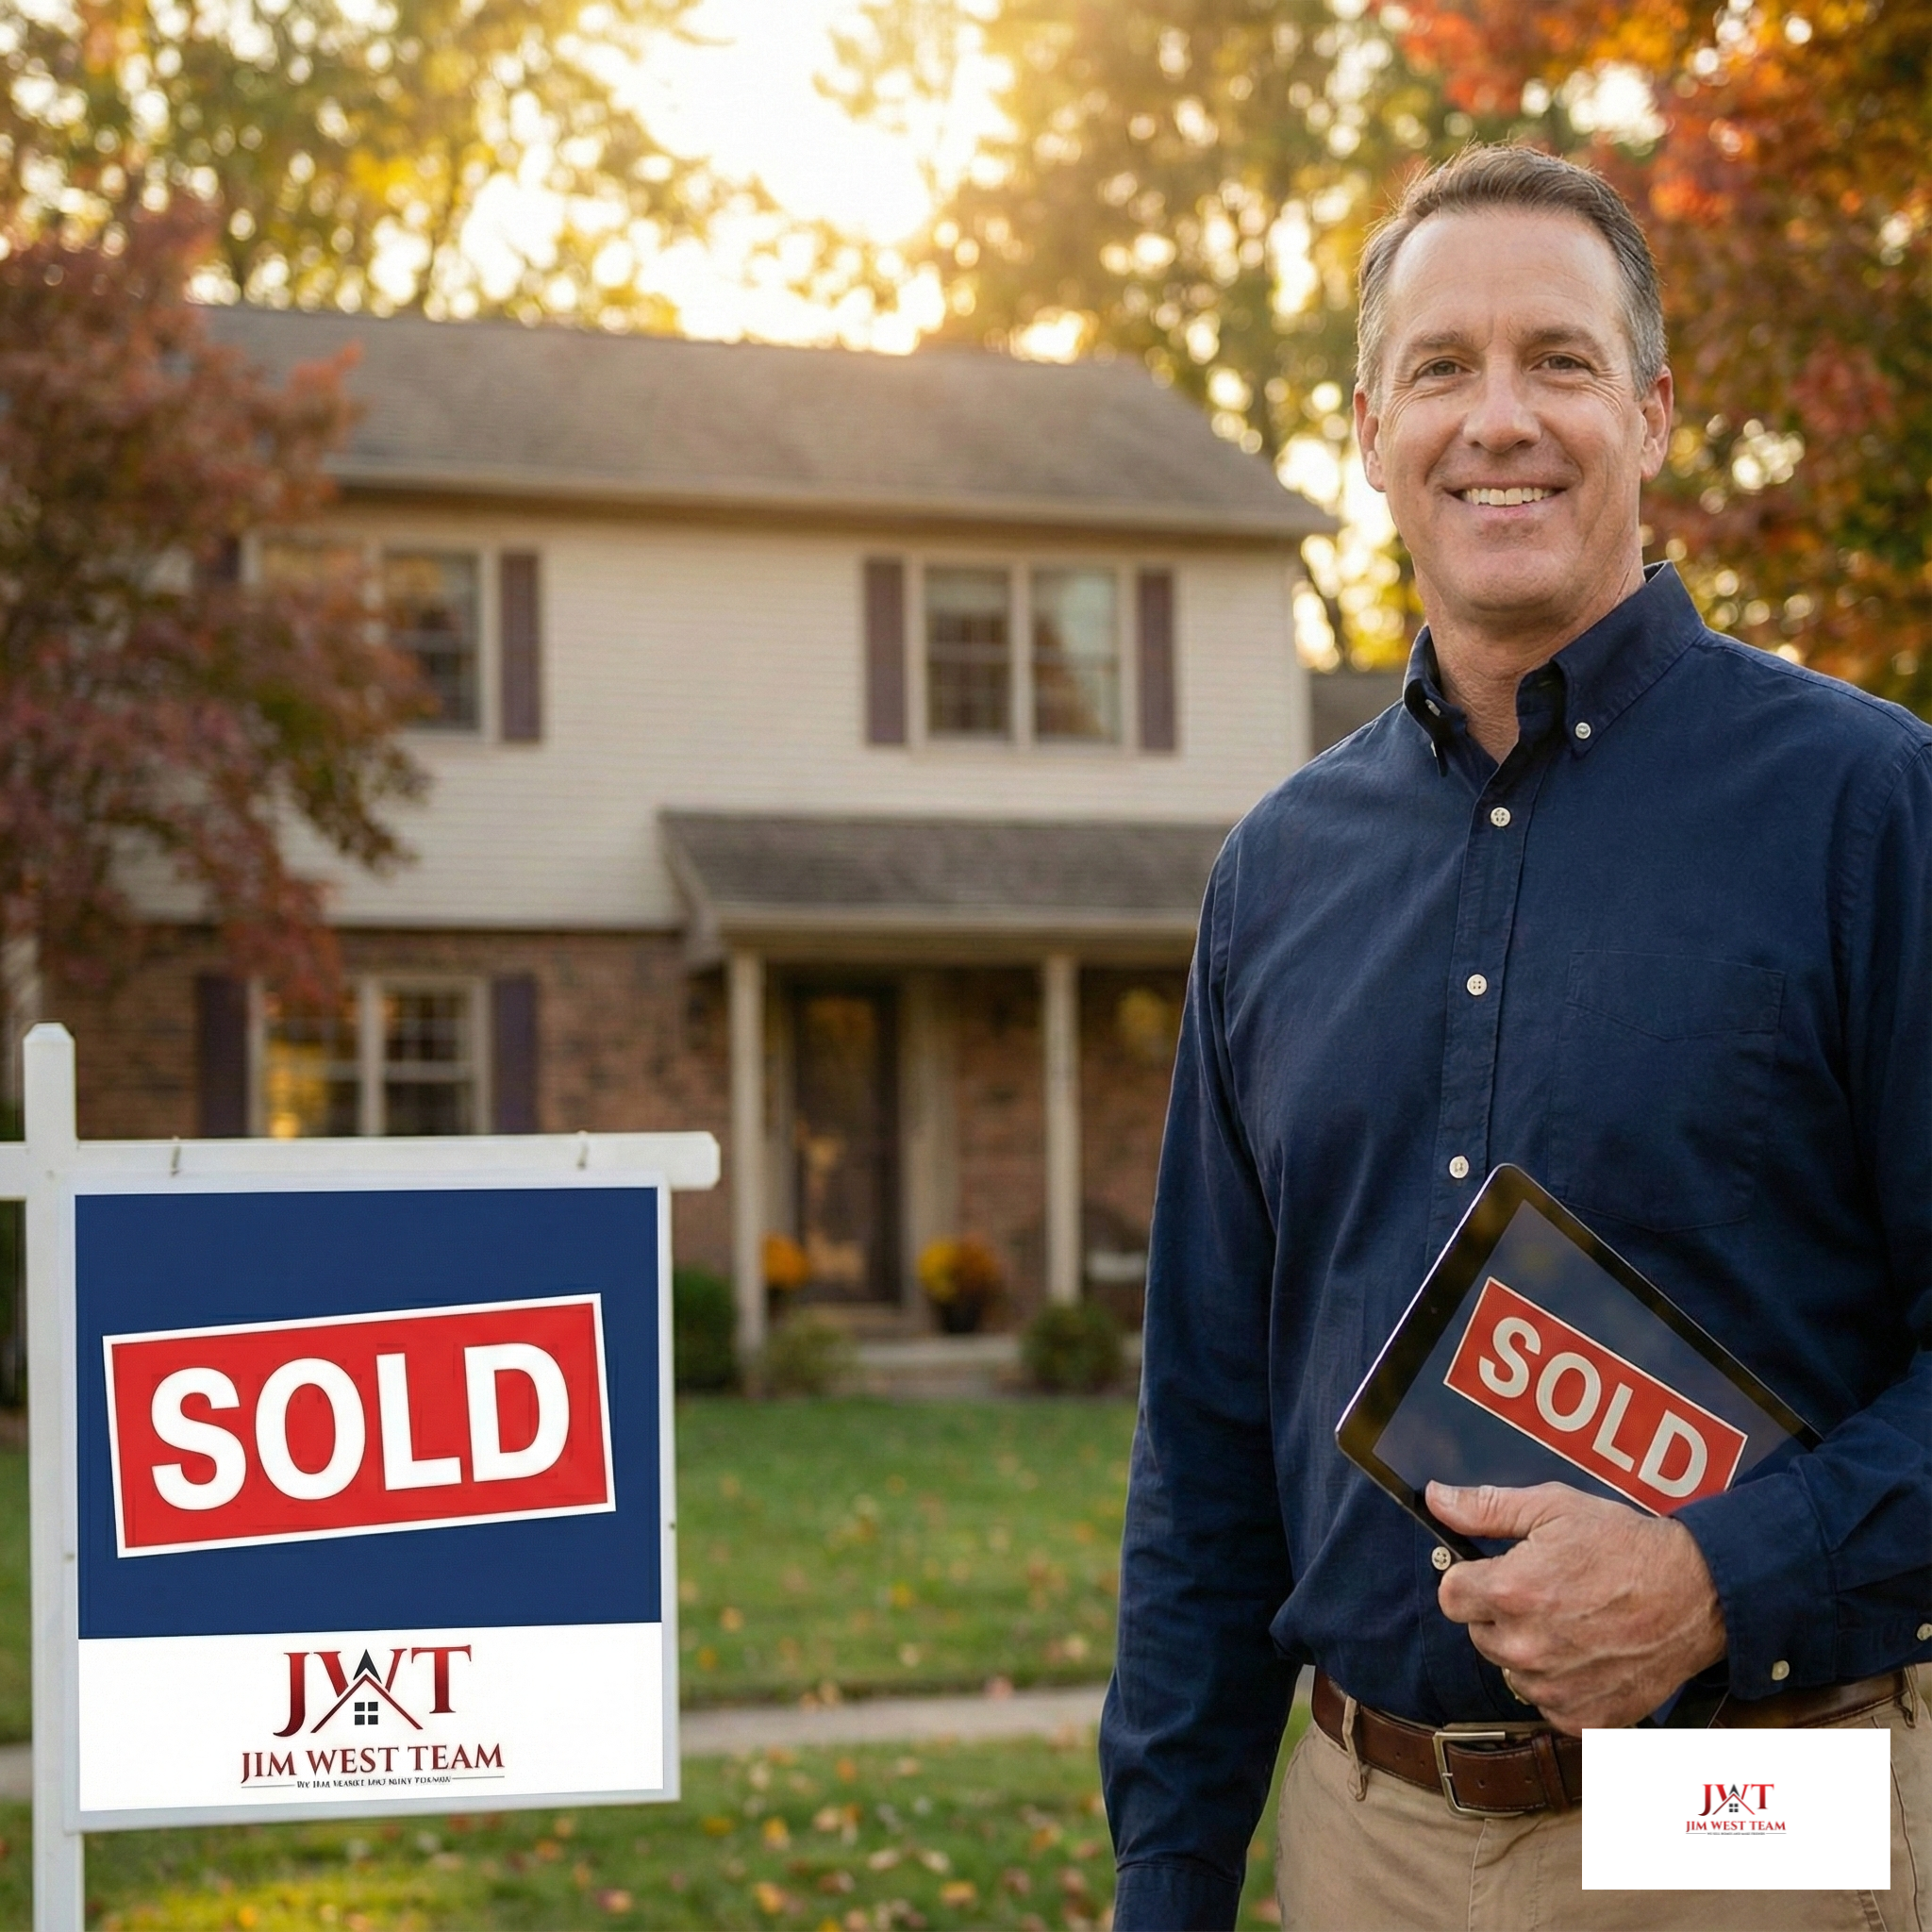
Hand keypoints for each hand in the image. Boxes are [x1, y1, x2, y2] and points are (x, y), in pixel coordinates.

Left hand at [1427, 1479, 1726, 1732]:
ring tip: (1574, 1622)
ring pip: (1512, 1670)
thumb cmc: (1626, 1546)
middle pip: (1479, 1633)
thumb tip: (1435, 1498)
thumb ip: (1485, 1507)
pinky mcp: (1585, 1720)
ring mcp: (1555, 1689)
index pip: (1450, 1596)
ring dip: (1530, 1650)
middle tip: (1547, 1593)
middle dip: (1501, 1613)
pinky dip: (1562, 1684)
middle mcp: (1526, 1647)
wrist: (1698, 1594)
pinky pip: (1548, 1703)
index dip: (1472, 1580)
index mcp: (1511, 1592)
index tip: (1498, 1572)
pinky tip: (1590, 1655)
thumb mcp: (1553, 1507)